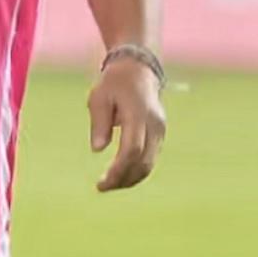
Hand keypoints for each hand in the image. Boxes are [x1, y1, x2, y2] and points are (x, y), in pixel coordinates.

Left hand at [88, 60, 165, 192]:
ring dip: (130, 179)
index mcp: (138, 113)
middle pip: (143, 162)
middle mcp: (154, 124)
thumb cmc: (114, 83)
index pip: (132, 150)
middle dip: (123, 179)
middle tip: (102, 187)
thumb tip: (98, 149)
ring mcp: (160, 130)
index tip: (102, 183)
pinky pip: (150, 159)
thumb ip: (99, 122)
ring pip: (149, 164)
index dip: (118, 170)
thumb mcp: (99, 97)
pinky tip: (120, 177)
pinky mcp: (160, 134)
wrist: (137, 68)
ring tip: (109, 185)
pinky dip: (136, 171)